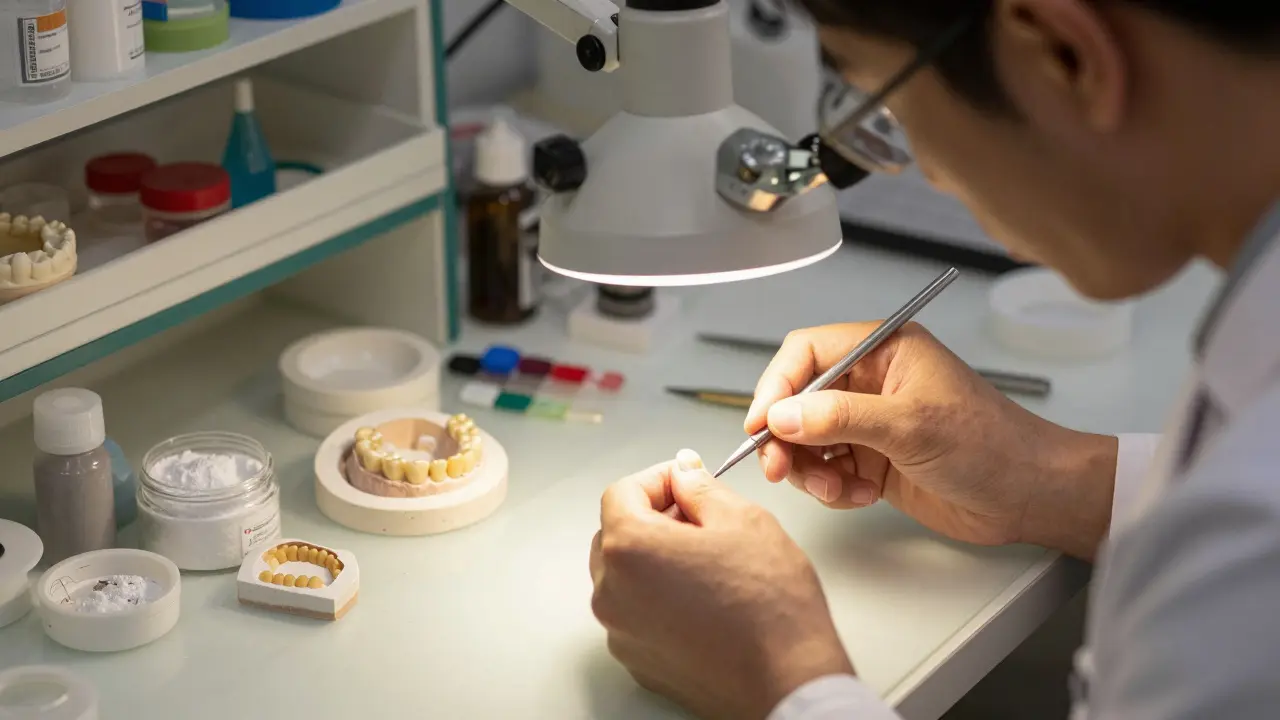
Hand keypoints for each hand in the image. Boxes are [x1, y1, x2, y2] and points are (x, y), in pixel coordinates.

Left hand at [591, 452, 852, 719]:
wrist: (788, 682)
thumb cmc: (770, 606)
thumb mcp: (742, 520)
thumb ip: (700, 488)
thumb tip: (684, 473)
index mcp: (630, 548)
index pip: (621, 493)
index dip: (657, 479)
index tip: (686, 481)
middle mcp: (612, 593)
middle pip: (616, 534)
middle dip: (654, 518)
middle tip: (701, 519)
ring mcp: (621, 633)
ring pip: (625, 576)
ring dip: (656, 559)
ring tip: (708, 563)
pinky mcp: (638, 662)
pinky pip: (637, 614)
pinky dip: (659, 598)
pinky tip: (704, 599)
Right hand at [746, 322, 1117, 558]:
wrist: (1030, 495)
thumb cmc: (991, 444)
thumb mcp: (911, 425)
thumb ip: (841, 418)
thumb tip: (781, 416)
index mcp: (882, 351)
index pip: (806, 353)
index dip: (776, 385)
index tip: (761, 423)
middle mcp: (870, 382)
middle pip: (797, 400)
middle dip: (785, 437)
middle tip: (780, 468)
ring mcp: (869, 423)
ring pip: (806, 440)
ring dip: (810, 470)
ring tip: (837, 491)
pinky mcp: (872, 460)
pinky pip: (827, 471)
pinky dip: (833, 489)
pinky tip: (861, 496)